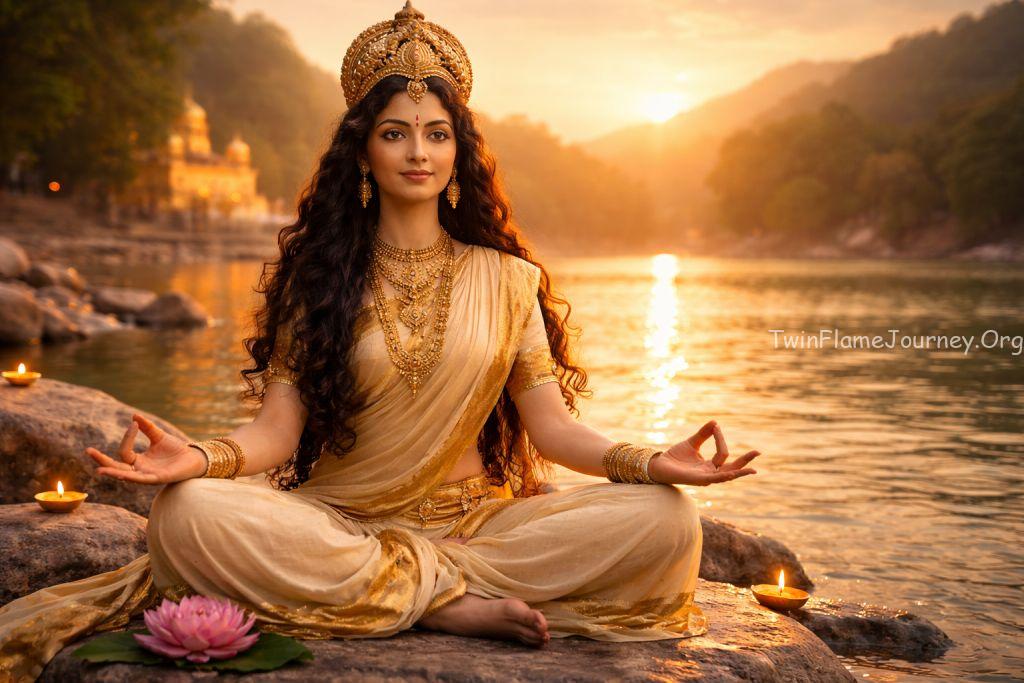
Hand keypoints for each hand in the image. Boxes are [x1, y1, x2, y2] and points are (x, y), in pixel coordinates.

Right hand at [85, 413, 206, 484]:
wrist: (195, 458)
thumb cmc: (177, 450)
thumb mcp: (159, 436)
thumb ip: (147, 428)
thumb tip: (134, 416)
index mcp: (138, 461)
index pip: (124, 451)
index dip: (127, 437)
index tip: (134, 424)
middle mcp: (140, 470)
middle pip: (116, 467)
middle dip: (102, 461)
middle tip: (87, 451)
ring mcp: (147, 476)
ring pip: (126, 476)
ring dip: (113, 473)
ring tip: (99, 471)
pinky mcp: (158, 479)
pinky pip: (142, 479)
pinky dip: (133, 477)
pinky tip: (124, 475)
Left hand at [647, 420, 758, 485]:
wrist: (658, 464)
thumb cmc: (675, 457)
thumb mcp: (692, 443)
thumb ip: (704, 434)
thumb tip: (715, 422)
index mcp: (710, 466)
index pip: (723, 454)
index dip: (720, 439)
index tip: (715, 426)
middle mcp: (710, 474)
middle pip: (732, 469)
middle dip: (745, 462)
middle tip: (758, 452)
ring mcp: (704, 479)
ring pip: (725, 476)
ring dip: (738, 472)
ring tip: (752, 470)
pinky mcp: (696, 480)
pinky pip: (712, 479)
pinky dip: (722, 476)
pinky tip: (730, 473)